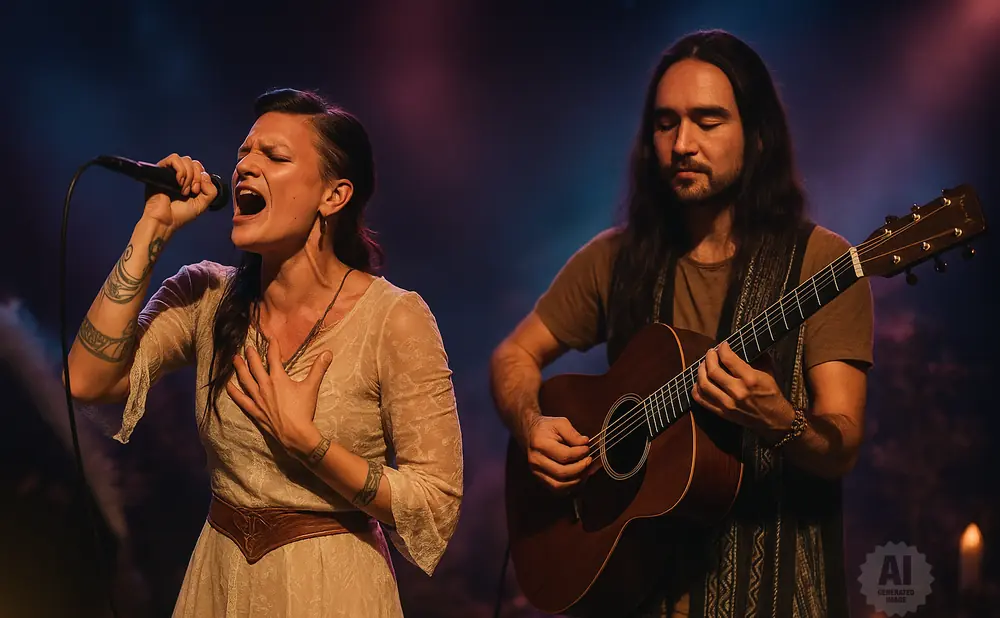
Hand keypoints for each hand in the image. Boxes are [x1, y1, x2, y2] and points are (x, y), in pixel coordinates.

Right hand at [142, 153, 218, 232]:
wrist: (164, 221)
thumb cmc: (180, 215)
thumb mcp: (202, 204)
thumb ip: (211, 191)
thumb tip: (205, 175)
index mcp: (190, 182)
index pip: (201, 169)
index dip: (203, 178)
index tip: (197, 191)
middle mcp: (180, 175)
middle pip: (195, 163)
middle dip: (197, 177)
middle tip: (192, 191)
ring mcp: (170, 171)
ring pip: (186, 160)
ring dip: (189, 175)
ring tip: (183, 190)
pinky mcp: (160, 169)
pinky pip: (174, 158)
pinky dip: (181, 170)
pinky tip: (179, 182)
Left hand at [226, 340, 333, 454]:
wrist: (296, 434)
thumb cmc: (303, 410)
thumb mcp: (312, 387)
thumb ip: (318, 368)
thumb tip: (328, 353)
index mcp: (278, 379)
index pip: (274, 357)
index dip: (272, 346)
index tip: (270, 338)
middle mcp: (265, 386)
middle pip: (255, 366)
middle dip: (251, 355)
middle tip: (248, 347)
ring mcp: (258, 399)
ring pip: (245, 380)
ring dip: (239, 368)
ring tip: (235, 359)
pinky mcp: (254, 410)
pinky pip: (241, 399)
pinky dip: (234, 392)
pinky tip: (228, 385)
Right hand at [525, 415, 591, 492]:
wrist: (530, 433)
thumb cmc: (546, 428)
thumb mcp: (560, 423)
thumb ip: (573, 433)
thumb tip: (584, 443)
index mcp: (540, 444)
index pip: (564, 455)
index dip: (579, 454)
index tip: (587, 448)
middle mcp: (536, 460)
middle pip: (562, 473)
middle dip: (580, 468)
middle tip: (589, 460)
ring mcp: (536, 472)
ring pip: (559, 485)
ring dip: (576, 481)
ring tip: (585, 471)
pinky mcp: (540, 479)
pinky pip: (556, 489)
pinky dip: (570, 487)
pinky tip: (578, 477)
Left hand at [691, 341, 794, 440]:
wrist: (775, 420)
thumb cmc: (772, 395)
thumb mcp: (768, 373)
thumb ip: (756, 359)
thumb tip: (743, 346)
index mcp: (750, 379)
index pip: (728, 359)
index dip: (722, 348)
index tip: (723, 345)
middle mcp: (737, 391)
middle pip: (712, 370)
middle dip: (709, 357)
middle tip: (710, 353)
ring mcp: (727, 404)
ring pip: (704, 384)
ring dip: (700, 371)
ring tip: (704, 365)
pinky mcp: (722, 413)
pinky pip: (701, 400)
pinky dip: (696, 389)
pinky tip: (699, 382)